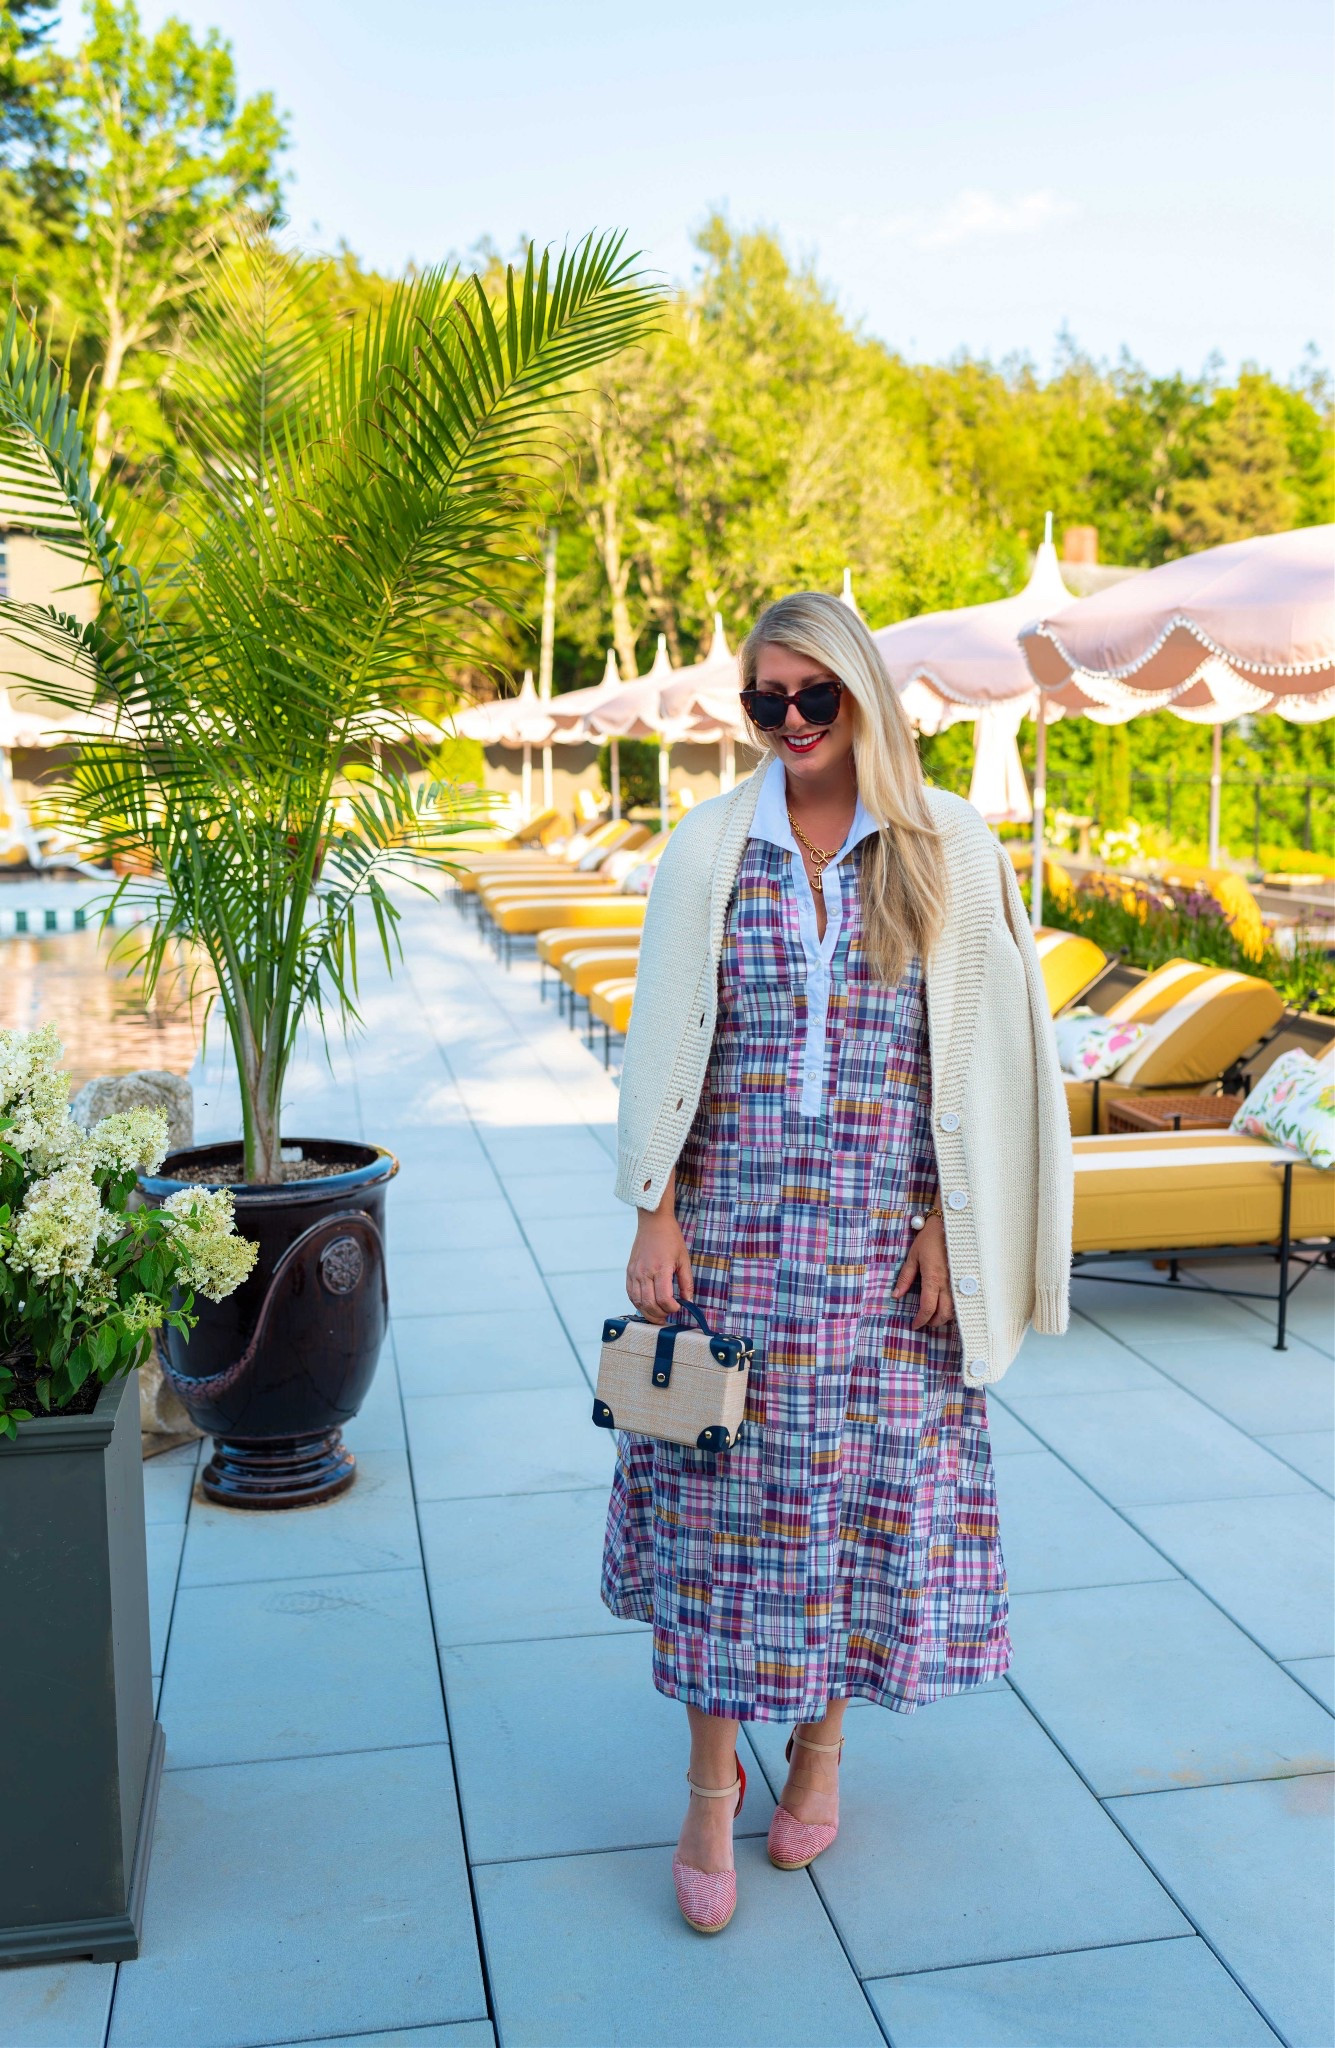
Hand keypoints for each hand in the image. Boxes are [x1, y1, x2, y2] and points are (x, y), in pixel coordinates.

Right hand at [626, 1206, 693, 1325]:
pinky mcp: (629, 1271)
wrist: (653, 1222)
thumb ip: (686, 1282)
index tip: (678, 1308)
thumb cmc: (671, 1239)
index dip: (672, 1308)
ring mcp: (635, 1272)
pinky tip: (646, 1306)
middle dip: (660, 1315)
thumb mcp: (684, 1259)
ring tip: (658, 1316)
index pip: (664, 1298)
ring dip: (647, 1313)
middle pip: (649, 1303)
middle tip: (668, 1317)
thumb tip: (688, 1301)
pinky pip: (630, 1293)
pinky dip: (637, 1303)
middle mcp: (645, 1272)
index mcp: (661, 1268)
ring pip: (637, 1301)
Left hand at [893, 1214, 954, 1329]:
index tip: (914, 1325)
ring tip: (933, 1314)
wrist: (949, 1225)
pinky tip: (945, 1304)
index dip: (920, 1320)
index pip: (927, 1308)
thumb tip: (896, 1295)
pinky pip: (960, 1299)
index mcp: (933, 1279)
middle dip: (934, 1322)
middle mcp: (948, 1284)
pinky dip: (953, 1307)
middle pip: (944, 1314)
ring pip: (955, 1309)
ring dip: (944, 1316)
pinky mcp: (964, 1278)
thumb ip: (905, 1278)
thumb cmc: (929, 1239)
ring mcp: (958, 1282)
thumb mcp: (912, 1257)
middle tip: (924, 1322)